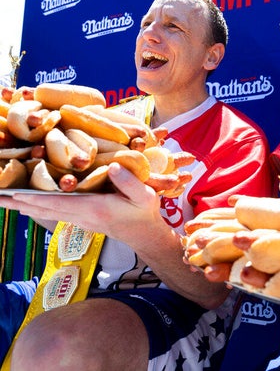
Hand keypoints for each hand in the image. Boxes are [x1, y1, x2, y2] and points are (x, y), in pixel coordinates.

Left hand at [0, 163, 165, 246]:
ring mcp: (79, 219)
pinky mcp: (81, 219)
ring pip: (45, 212)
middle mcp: (81, 215)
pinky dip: (36, 207)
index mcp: (94, 208)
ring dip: (23, 206)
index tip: (14, 194)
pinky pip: (52, 213)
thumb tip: (113, 166)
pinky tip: (26, 204)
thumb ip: (129, 183)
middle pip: (44, 209)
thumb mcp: (145, 196)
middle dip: (19, 203)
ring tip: (2, 201)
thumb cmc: (144, 213)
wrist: (145, 234)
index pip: (59, 202)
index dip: (36, 198)